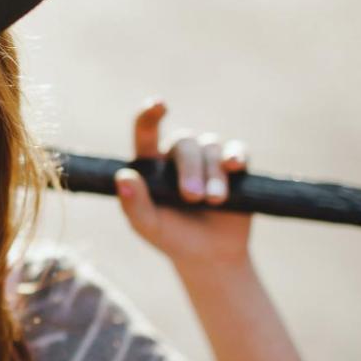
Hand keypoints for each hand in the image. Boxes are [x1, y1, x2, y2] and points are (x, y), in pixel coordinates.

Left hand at [114, 98, 251, 267]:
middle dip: (189, 169)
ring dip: (213, 173)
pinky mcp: (233, 166)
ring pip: (211, 147)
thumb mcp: (149, 226)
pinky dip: (236, 155)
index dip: (149, 114)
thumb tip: (123, 177)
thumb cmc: (172, 237)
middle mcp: (177, 154)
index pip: (146, 131)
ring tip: (214, 200)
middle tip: (193, 197)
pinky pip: (236, 149)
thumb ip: (134, 204)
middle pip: (184, 142)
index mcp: (151, 163)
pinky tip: (234, 165)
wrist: (210, 256)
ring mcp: (207, 158)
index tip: (158, 104)